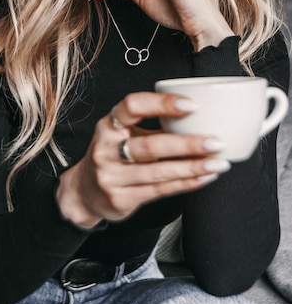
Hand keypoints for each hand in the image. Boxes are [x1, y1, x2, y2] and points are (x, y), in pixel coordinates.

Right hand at [56, 91, 229, 227]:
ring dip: (193, 167)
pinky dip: (186, 183)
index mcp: (108, 125)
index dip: (162, 103)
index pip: (132, 106)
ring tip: (218, 162)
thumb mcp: (121, 132)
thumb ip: (150, 123)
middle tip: (216, 141)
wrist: (84, 191)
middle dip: (187, 144)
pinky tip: (204, 177)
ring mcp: (112, 176)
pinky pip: (160, 190)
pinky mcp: (121, 199)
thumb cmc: (112, 154)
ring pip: (159, 172)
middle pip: (151, 146)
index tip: (191, 105)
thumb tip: (198, 114)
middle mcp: (107, 149)